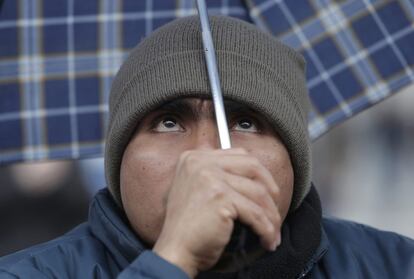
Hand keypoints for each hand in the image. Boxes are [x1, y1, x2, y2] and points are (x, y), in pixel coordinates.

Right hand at [153, 148, 281, 277]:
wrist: (175, 250)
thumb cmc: (187, 226)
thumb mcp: (195, 189)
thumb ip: (216, 174)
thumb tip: (253, 175)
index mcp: (194, 158)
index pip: (238, 155)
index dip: (259, 173)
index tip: (268, 189)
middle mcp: (200, 163)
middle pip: (252, 166)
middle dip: (271, 188)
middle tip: (275, 207)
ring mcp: (210, 178)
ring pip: (258, 192)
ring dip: (271, 215)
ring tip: (272, 230)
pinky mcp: (221, 197)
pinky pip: (255, 213)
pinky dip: (266, 229)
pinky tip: (267, 239)